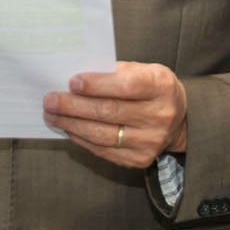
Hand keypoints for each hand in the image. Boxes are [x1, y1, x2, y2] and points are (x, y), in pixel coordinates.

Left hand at [42, 61, 187, 168]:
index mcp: (161, 87)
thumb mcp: (143, 70)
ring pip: (103, 134)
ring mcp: (150, 141)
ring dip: (72, 124)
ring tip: (52, 114)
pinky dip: (82, 139)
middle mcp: (159, 115)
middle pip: (110, 112)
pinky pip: (104, 150)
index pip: (127, 87)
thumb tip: (76, 80)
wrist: (179, 120)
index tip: (72, 82)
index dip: (98, 85)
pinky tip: (68, 128)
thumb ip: (115, 72)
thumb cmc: (152, 88)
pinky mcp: (140, 159)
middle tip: (50, 100)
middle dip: (74, 106)